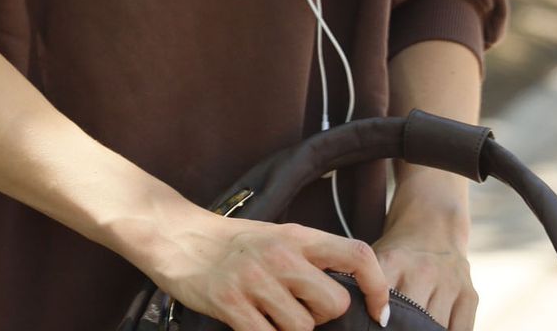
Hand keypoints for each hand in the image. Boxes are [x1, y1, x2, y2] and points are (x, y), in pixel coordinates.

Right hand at [148, 209, 390, 330]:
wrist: (176, 235)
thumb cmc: (230, 242)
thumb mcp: (274, 236)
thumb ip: (308, 259)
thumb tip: (346, 294)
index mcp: (297, 235)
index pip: (357, 255)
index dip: (378, 287)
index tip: (379, 313)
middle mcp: (281, 255)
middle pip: (335, 304)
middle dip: (323, 318)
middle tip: (300, 312)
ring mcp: (255, 280)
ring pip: (303, 329)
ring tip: (267, 314)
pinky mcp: (231, 303)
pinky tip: (251, 324)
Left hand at [372, 177, 476, 330]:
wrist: (433, 223)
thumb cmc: (398, 252)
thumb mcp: (377, 259)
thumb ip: (365, 286)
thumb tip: (351, 318)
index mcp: (393, 261)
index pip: (381, 302)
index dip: (378, 321)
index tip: (378, 324)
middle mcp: (423, 271)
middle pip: (410, 319)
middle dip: (400, 329)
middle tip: (392, 330)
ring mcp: (450, 283)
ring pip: (435, 327)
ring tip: (411, 329)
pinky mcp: (470, 295)